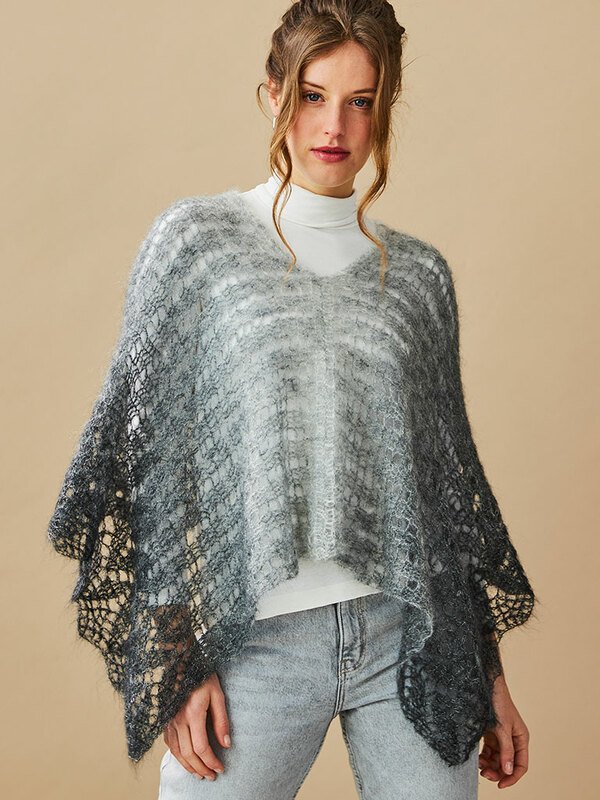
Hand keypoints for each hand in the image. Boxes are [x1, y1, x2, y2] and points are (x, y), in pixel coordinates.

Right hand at [163, 672, 231, 780]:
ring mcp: (169, 720)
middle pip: (188, 754)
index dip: (211, 761)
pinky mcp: (165, 719)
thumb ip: (222, 720)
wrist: (181, 662)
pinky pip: (169, 743)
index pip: (201, 747)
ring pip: (176, 752)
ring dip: (188, 766)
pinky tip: (185, 759)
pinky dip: (177, 755)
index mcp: (193, 713)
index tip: (220, 768)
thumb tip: (226, 744)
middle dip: (201, 768)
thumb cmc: (201, 675)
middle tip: (212, 776)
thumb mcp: (218, 694)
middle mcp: (178, 719)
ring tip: (200, 774)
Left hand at [479, 674, 529, 788]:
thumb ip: (506, 749)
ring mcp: (500, 737)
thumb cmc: (497, 701)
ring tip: (479, 766)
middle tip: (485, 774)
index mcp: (521, 738)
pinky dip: (484, 757)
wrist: (484, 684)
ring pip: (497, 759)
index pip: (521, 765)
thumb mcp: (502, 727)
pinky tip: (478, 758)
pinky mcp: (490, 733)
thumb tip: (508, 770)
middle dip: (498, 772)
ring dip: (489, 766)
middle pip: (507, 764)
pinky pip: (488, 751)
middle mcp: (512, 739)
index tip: (500, 785)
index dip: (512, 777)